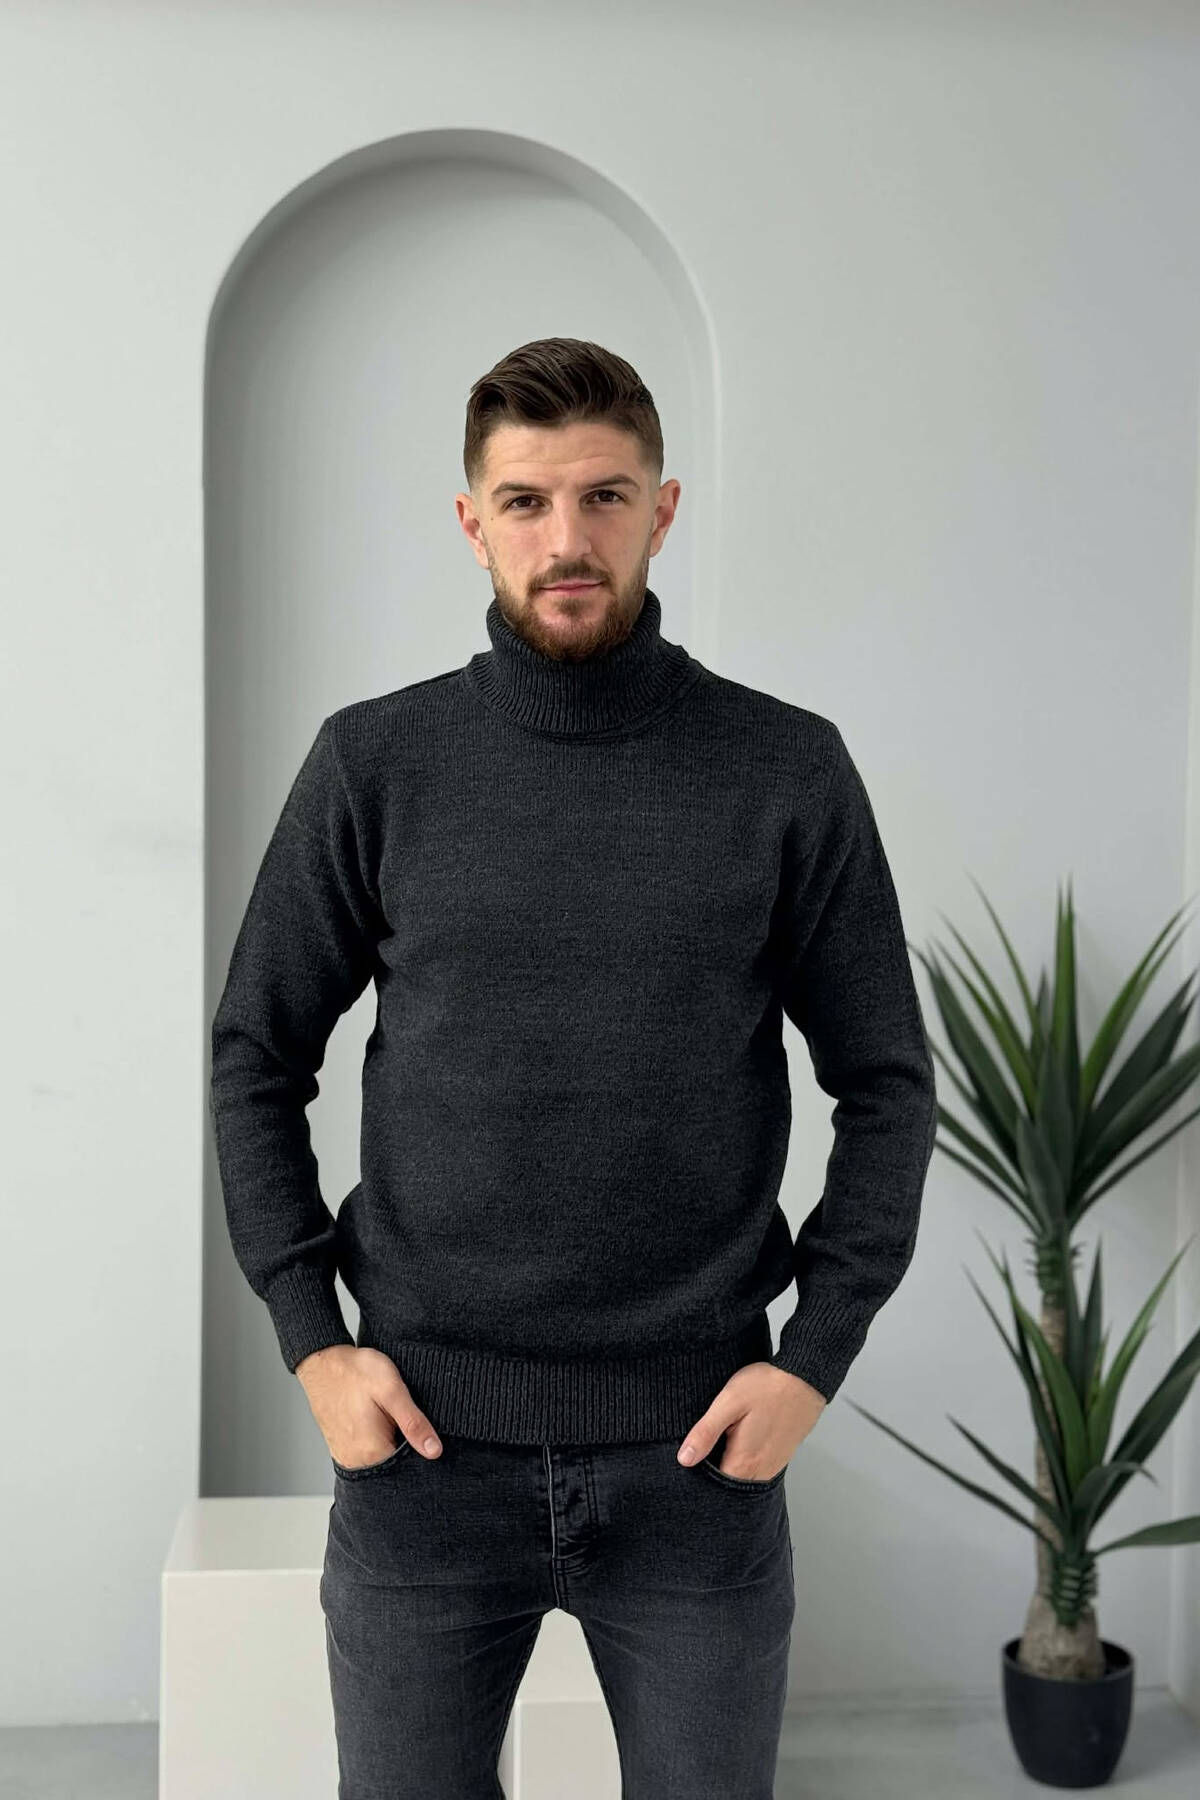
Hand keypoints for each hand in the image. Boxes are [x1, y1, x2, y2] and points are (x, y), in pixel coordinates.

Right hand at [295, 1344, 442, 1465]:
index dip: (420, 1449)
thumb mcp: (392, 1391)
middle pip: (394, 1464)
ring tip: (383, 1413)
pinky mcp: (341, 1447)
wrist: (322, 1362)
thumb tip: (434, 1450)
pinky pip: (366, 1451)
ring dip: (389, 1439)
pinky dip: (375, 1437)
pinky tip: (373, 1417)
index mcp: (373, 1453)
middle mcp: (357, 1461)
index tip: (417, 1427)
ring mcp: (346, 1455)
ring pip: (381, 1456)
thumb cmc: (355, 1372)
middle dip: (404, 1443)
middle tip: (396, 1414)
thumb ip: (413, 1423)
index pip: (409, 1468)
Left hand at [677, 1362, 826, 1478]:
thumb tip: (685, 1459)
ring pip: (744, 1478)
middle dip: (714, 1475)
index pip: (713, 1488)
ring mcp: (773, 1466)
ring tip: (724, 1443)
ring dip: (731, 1466)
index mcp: (743, 1462)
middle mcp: (760, 1471)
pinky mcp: (781, 1457)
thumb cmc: (767, 1387)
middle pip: (729, 1485)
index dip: (698, 1478)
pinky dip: (746, 1461)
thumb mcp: (728, 1403)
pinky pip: (758, 1469)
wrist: (805, 1378)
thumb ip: (706, 1433)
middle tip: (706, 1449)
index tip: (691, 1463)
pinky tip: (741, 1441)